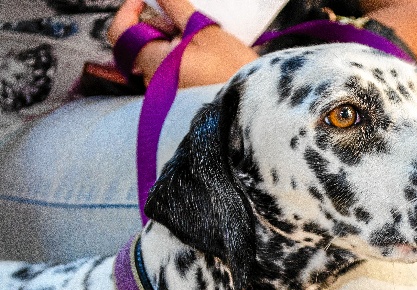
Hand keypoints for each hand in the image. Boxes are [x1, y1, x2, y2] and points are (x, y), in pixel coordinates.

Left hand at [108, 0, 257, 87]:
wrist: (253, 107)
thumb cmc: (231, 71)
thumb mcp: (205, 31)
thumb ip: (175, 7)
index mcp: (152, 62)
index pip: (120, 33)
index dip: (128, 10)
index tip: (146, 0)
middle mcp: (151, 82)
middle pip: (143, 42)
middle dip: (161, 26)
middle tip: (188, 22)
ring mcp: (164, 95)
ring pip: (157, 57)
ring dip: (173, 43)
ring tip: (202, 42)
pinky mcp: (178, 101)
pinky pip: (169, 72)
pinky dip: (180, 58)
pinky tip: (203, 57)